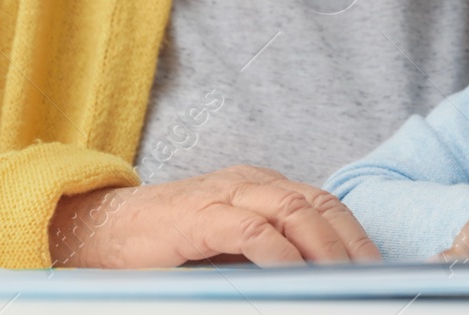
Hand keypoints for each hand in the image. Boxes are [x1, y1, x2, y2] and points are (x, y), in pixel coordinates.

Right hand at [49, 165, 381, 266]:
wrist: (91, 233)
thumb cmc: (160, 250)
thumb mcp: (223, 251)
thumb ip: (263, 258)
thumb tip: (306, 285)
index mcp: (259, 187)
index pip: (322, 203)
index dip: (354, 235)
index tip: (377, 269)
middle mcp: (247, 183)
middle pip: (316, 204)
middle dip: (350, 244)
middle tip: (371, 280)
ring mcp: (222, 194)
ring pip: (292, 210)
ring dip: (324, 249)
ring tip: (343, 281)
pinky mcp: (197, 215)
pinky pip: (250, 229)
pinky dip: (278, 253)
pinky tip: (293, 275)